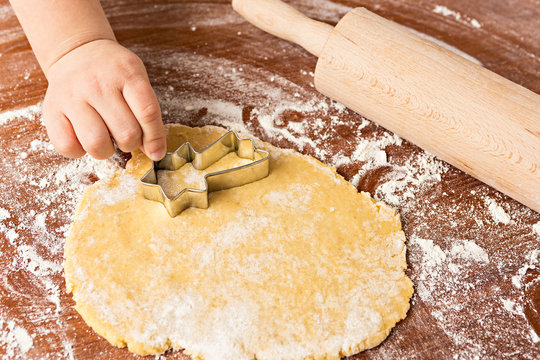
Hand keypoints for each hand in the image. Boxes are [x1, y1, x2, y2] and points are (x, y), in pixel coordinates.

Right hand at [42, 39, 165, 160]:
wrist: (76, 52)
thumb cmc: (113, 73)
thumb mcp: (136, 80)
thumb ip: (147, 113)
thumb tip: (153, 151)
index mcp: (126, 73)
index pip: (148, 112)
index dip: (155, 137)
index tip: (156, 152)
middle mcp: (98, 84)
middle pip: (126, 132)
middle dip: (131, 144)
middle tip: (126, 137)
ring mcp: (72, 97)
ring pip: (96, 143)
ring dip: (106, 151)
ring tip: (106, 140)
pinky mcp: (51, 111)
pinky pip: (68, 147)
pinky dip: (80, 151)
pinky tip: (84, 138)